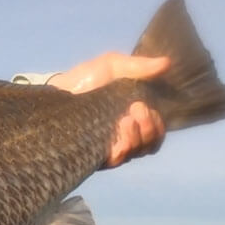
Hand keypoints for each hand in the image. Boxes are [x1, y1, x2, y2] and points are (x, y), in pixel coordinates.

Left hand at [47, 51, 169, 167]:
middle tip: (136, 109)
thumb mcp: (112, 66)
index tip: (146, 107)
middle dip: (150, 129)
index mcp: (134, 117)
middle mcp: (125, 135)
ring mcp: (110, 146)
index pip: (157, 132)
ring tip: (125, 120)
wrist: (57, 91)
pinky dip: (123, 150)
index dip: (158, 125)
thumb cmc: (85, 78)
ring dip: (137, 138)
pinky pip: (117, 161)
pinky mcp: (94, 155)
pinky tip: (118, 136)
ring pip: (136, 153)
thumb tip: (167, 63)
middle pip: (151, 145)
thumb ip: (138, 66)